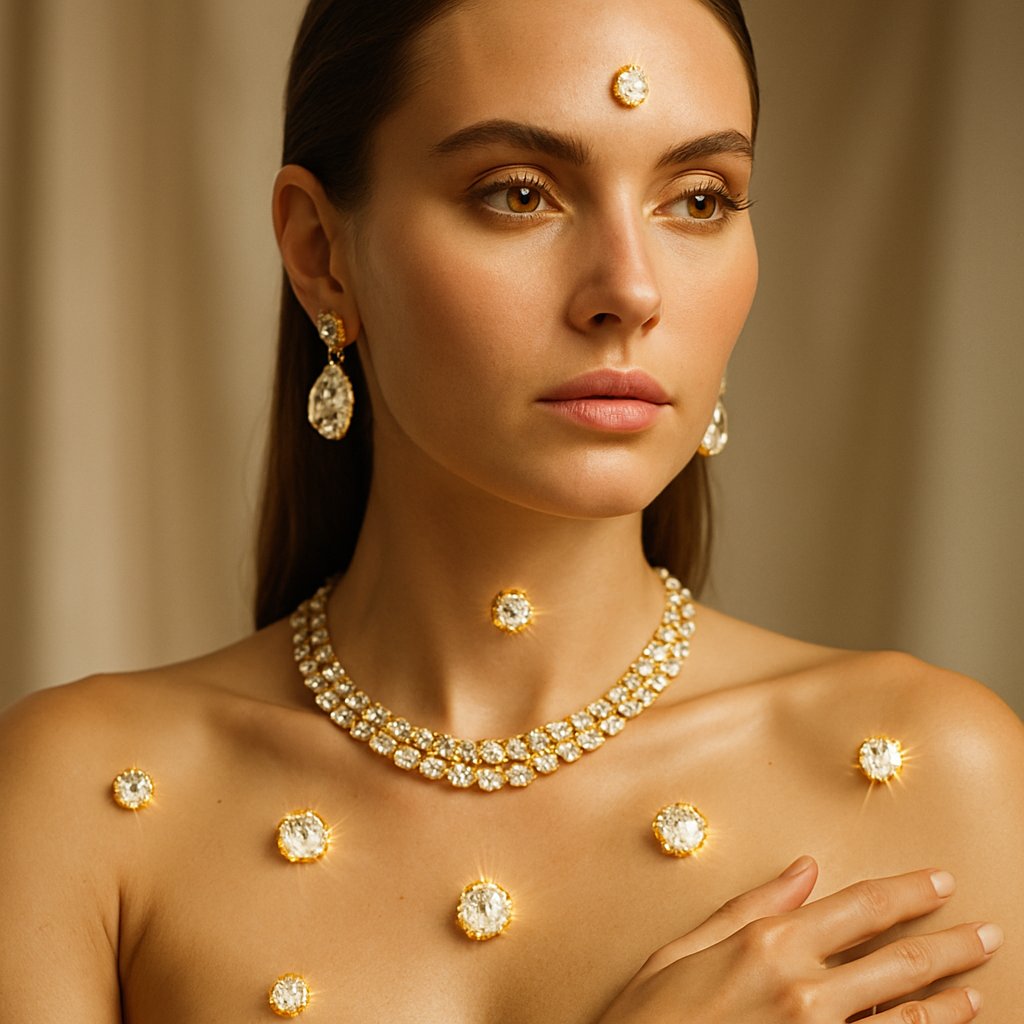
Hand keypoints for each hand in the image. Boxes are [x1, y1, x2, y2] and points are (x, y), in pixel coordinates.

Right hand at [596, 857, 998, 1022]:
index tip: (942, 881)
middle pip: (898, 960)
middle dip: (951, 944)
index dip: (908, 891)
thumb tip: (804, 870)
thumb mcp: (685, 947)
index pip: (860, 906)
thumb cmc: (650, 1016)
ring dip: (950, 1001)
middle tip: (988, 932)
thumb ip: (751, 905)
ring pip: (906, 1017)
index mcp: (767, 942)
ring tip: (977, 988)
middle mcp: (802, 988)